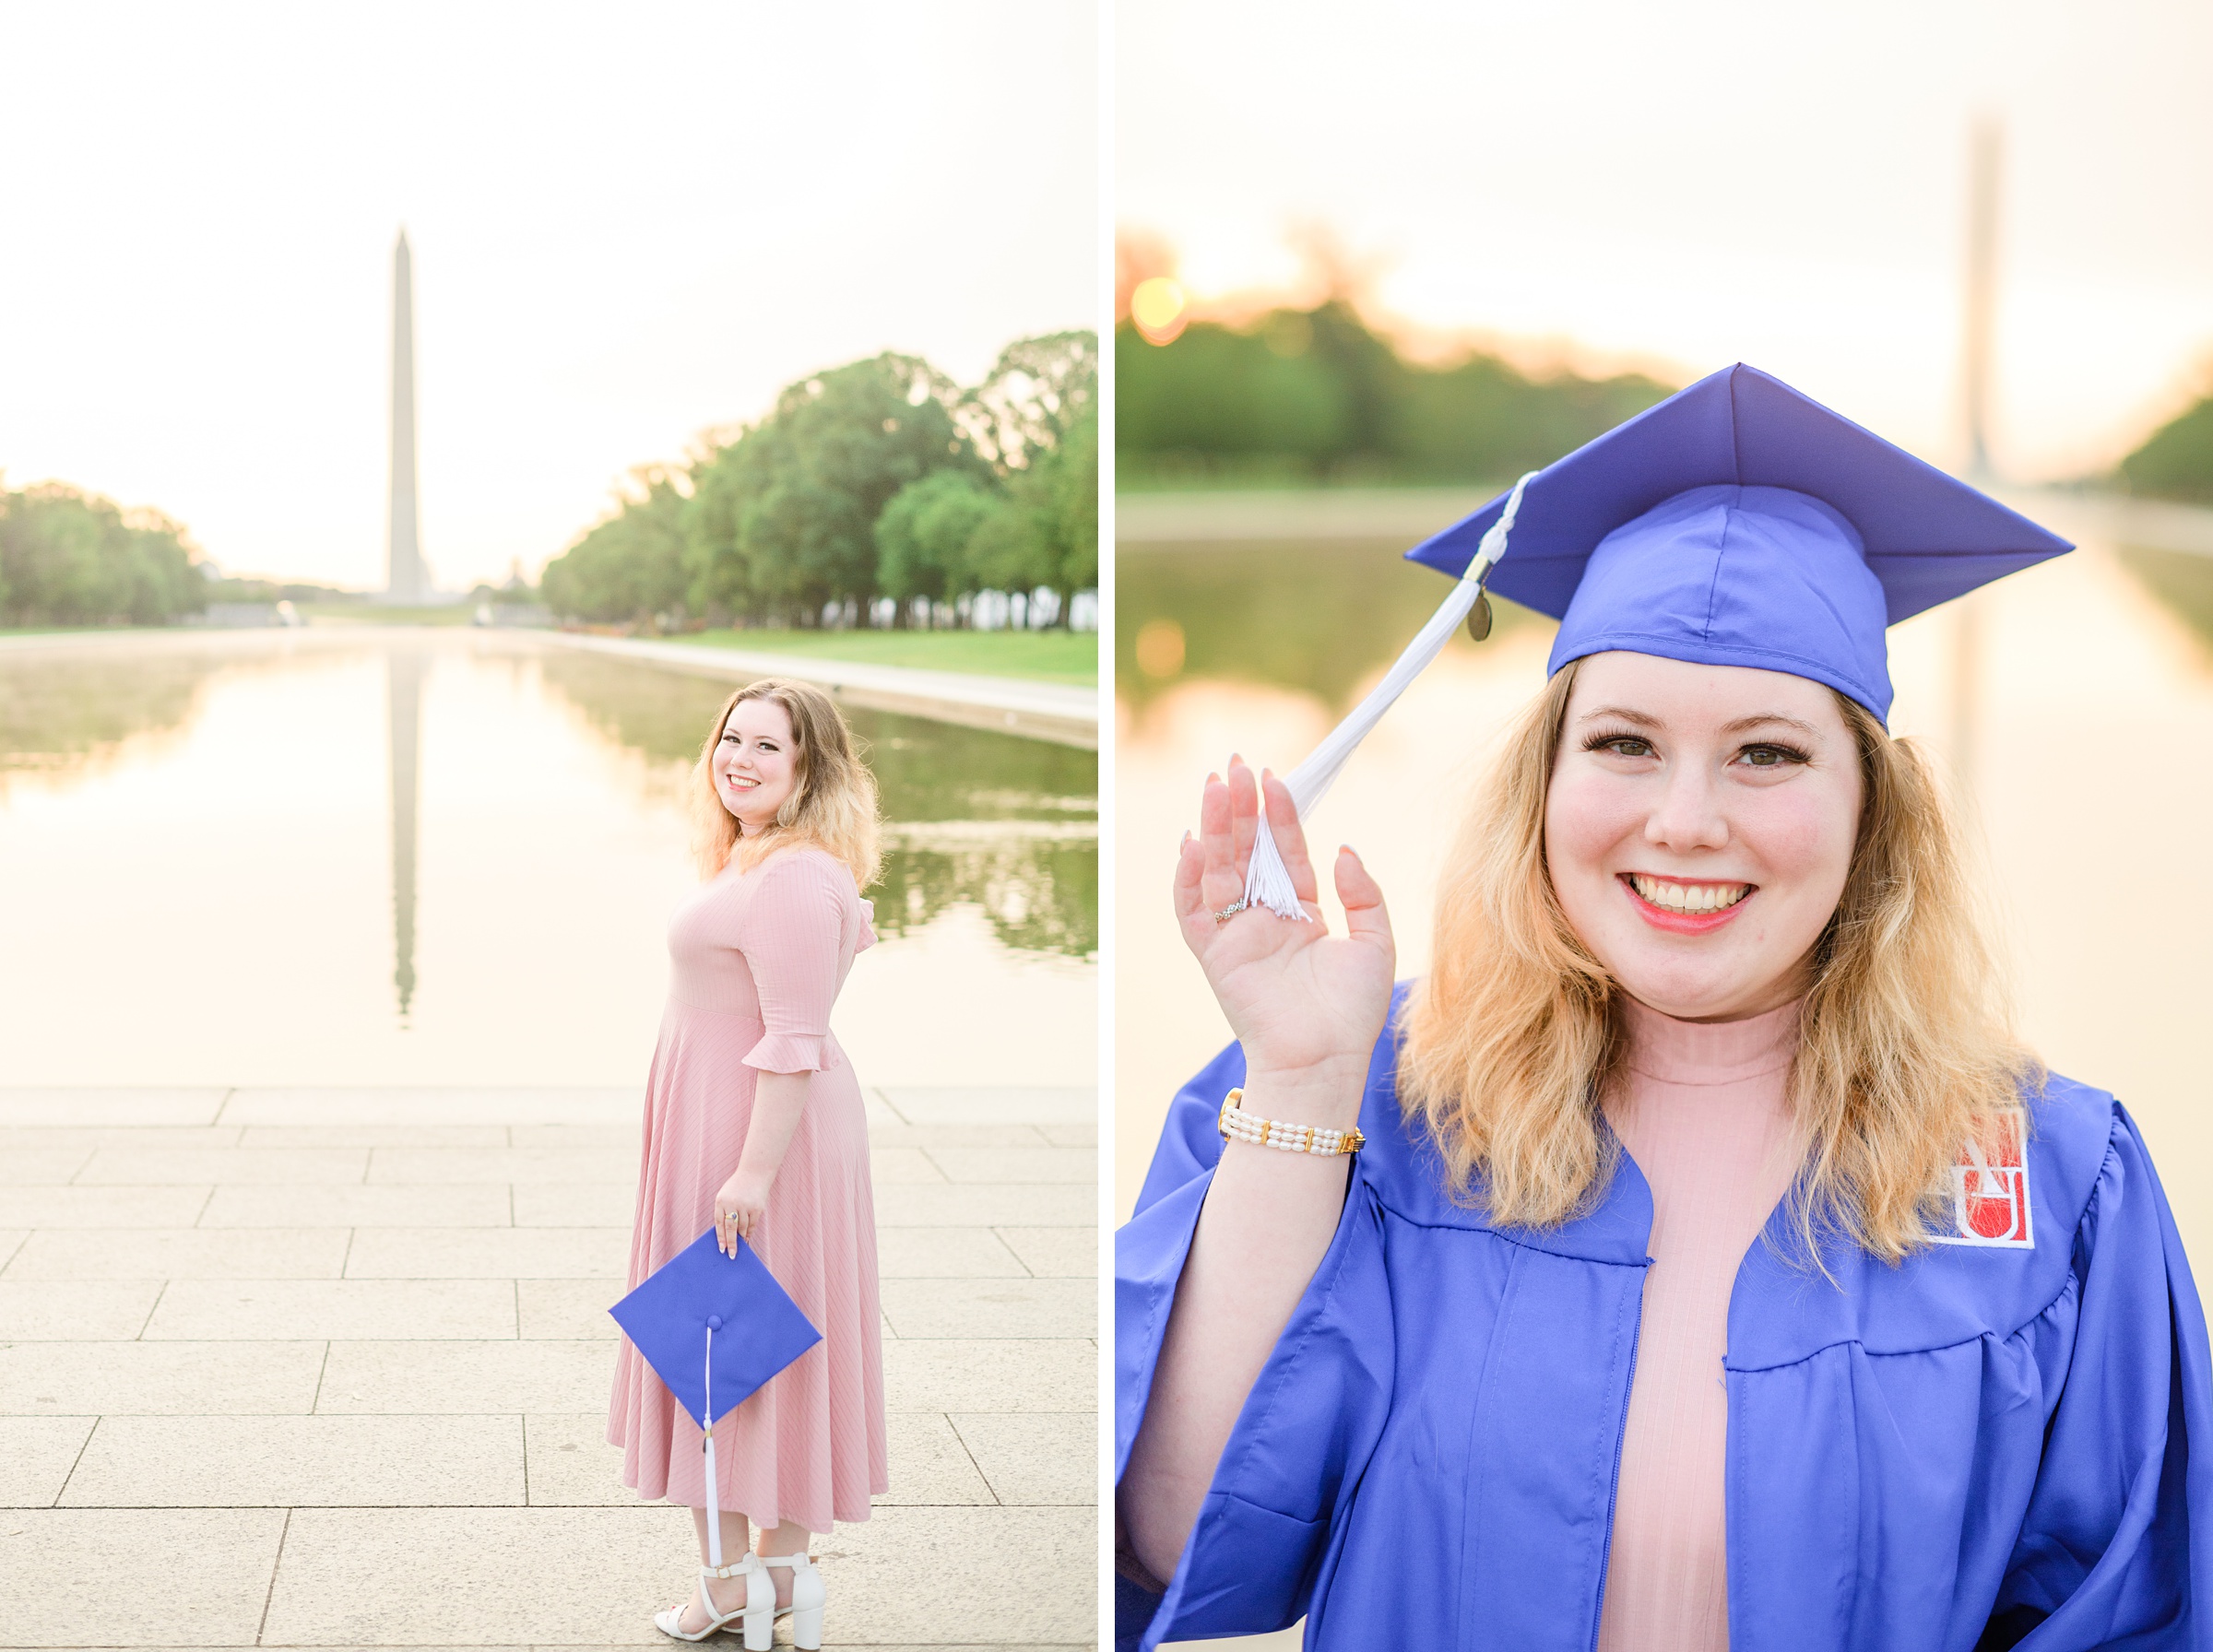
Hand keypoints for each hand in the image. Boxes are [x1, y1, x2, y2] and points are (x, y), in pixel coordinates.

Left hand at [712, 1168, 769, 1254]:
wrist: (754, 1173)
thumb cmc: (737, 1186)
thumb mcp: (725, 1195)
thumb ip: (723, 1211)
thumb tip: (725, 1233)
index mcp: (721, 1201)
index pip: (719, 1223)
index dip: (720, 1237)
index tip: (722, 1249)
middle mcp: (733, 1203)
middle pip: (731, 1228)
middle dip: (731, 1243)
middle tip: (731, 1255)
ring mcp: (746, 1206)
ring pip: (743, 1228)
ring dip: (741, 1238)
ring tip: (740, 1246)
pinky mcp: (757, 1208)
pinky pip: (752, 1224)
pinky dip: (750, 1232)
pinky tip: (747, 1238)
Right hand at [1173, 758, 1395, 1120]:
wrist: (1323, 1063)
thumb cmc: (1352, 1015)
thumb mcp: (1375, 945)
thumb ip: (1363, 895)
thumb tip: (1344, 849)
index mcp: (1300, 915)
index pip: (1286, 852)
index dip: (1279, 815)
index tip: (1275, 777)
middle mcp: (1264, 920)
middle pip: (1246, 852)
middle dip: (1239, 808)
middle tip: (1235, 765)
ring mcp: (1236, 936)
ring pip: (1218, 870)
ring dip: (1213, 828)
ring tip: (1215, 786)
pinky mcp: (1214, 956)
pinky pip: (1193, 911)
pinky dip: (1188, 879)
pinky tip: (1192, 844)